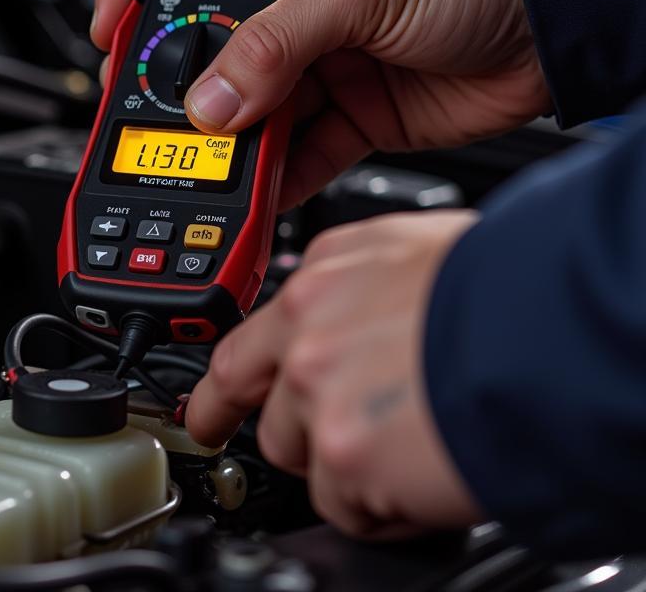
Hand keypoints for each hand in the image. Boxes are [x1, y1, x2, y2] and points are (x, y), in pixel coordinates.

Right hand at [91, 0, 550, 207]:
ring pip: (247, 108)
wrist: (556, 30)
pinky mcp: (347, 114)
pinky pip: (291, 151)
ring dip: (228, 141)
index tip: (105, 34)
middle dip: (178, 85)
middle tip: (153, 118)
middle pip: (207, 46)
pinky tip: (256, 192)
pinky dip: (271, 176)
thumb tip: (211, 100)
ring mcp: (319, 62)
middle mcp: (295, 2)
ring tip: (213, 165)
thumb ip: (278, 43)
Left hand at [186, 210, 483, 538]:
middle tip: (330, 444)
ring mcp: (317, 390)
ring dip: (346, 465)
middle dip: (298, 432)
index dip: (225, 387)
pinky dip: (381, 505)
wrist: (553, 328)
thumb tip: (357, 316)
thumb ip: (363, 289)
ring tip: (411, 442)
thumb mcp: (417, 253)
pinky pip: (342, 505)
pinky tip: (423, 470)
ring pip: (298, 456)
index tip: (205, 411)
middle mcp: (307, 327)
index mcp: (324, 275)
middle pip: (264, 407)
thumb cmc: (509, 288)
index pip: (248, 340)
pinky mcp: (343, 453)